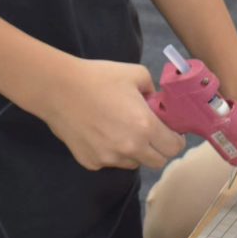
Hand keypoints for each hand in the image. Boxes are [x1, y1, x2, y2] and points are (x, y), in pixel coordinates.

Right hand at [37, 56, 185, 170]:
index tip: (171, 131)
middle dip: (159, 148)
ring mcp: (108, 159)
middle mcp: (129, 148)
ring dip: (136, 152)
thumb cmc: (99, 78)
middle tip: (151, 132)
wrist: (60, 90)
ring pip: (134, 163)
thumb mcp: (136, 74)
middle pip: (157, 161)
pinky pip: (111, 162)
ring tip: (123, 130)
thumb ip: (154, 89)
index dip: (176, 139)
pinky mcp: (91, 163)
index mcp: (145, 127)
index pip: (173, 148)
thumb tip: (156, 101)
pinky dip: (113, 152)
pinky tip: (102, 132)